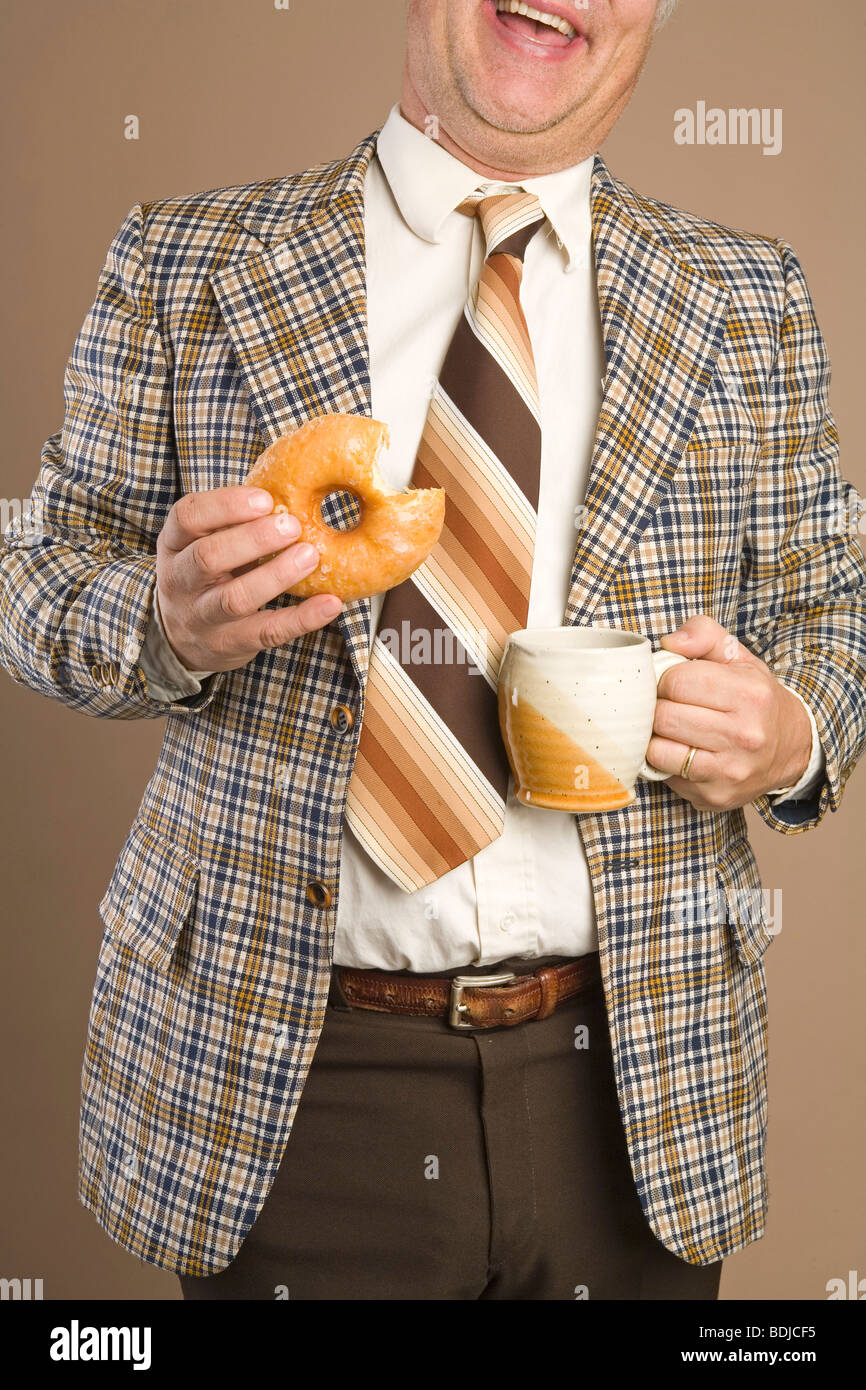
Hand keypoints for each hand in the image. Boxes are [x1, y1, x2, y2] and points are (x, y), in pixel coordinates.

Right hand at [156, 486, 341, 671]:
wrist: (180, 636)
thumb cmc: (205, 574)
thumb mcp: (202, 542)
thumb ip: (232, 521)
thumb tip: (291, 489)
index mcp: (174, 543)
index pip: (187, 516)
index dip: (225, 505)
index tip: (265, 498)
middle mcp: (180, 580)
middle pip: (208, 557)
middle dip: (253, 539)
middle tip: (292, 525)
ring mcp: (202, 616)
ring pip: (235, 598)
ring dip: (276, 575)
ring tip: (310, 556)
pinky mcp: (230, 643)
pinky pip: (267, 632)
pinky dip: (302, 618)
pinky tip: (330, 604)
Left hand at [645, 615, 812, 810]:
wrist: (791, 748)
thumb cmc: (754, 698)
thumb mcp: (738, 656)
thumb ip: (703, 634)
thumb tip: (668, 642)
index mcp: (749, 695)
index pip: (676, 681)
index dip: (664, 679)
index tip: (672, 683)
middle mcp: (744, 735)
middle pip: (664, 716)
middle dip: (657, 707)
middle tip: (666, 705)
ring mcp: (729, 771)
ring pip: (658, 750)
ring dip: (654, 736)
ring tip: (669, 727)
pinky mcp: (714, 795)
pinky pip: (665, 775)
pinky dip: (663, 760)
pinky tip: (678, 749)